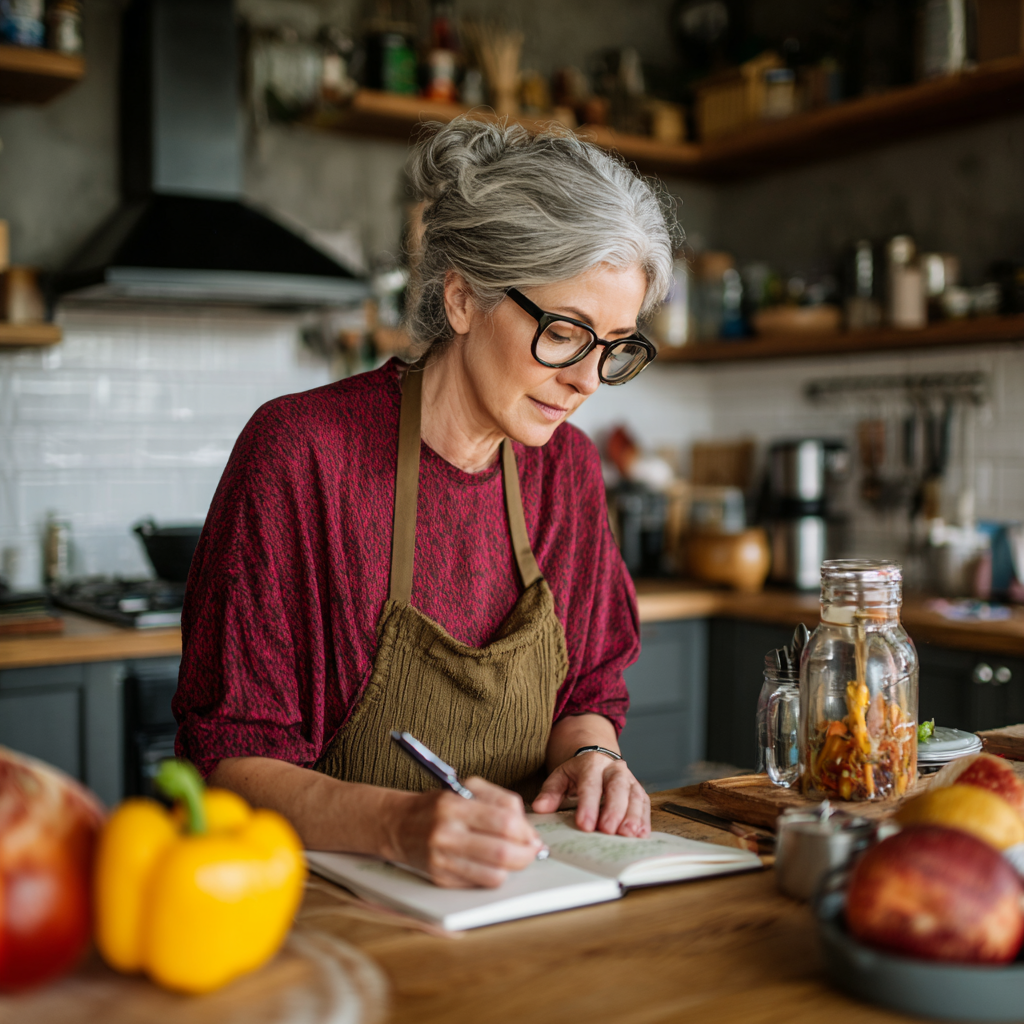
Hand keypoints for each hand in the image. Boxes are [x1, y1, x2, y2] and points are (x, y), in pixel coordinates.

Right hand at [386, 777, 543, 888]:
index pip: (504, 821)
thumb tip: (528, 830)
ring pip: (494, 875)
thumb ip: (500, 801)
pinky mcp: (440, 879)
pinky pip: (479, 884)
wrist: (398, 825)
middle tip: (531, 851)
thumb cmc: (438, 805)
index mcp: (454, 805)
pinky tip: (491, 865)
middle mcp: (446, 834)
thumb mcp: (466, 789)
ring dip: (512, 869)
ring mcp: (442, 860)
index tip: (532, 835)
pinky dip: (493, 876)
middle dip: (525, 854)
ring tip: (512, 858)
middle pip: (502, 852)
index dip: (526, 831)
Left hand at [532, 754, 649, 837]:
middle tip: (608, 831)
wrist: (598, 760)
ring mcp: (630, 780)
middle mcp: (614, 769)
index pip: (590, 784)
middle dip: (614, 811)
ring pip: (635, 796)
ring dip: (633, 817)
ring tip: (628, 835)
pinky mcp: (639, 792)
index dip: (588, 805)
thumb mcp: (560, 777)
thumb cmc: (578, 773)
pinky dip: (644, 820)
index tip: (584, 825)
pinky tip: (641, 835)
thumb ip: (550, 792)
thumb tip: (540, 808)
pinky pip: (645, 805)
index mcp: (592, 764)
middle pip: (617, 788)